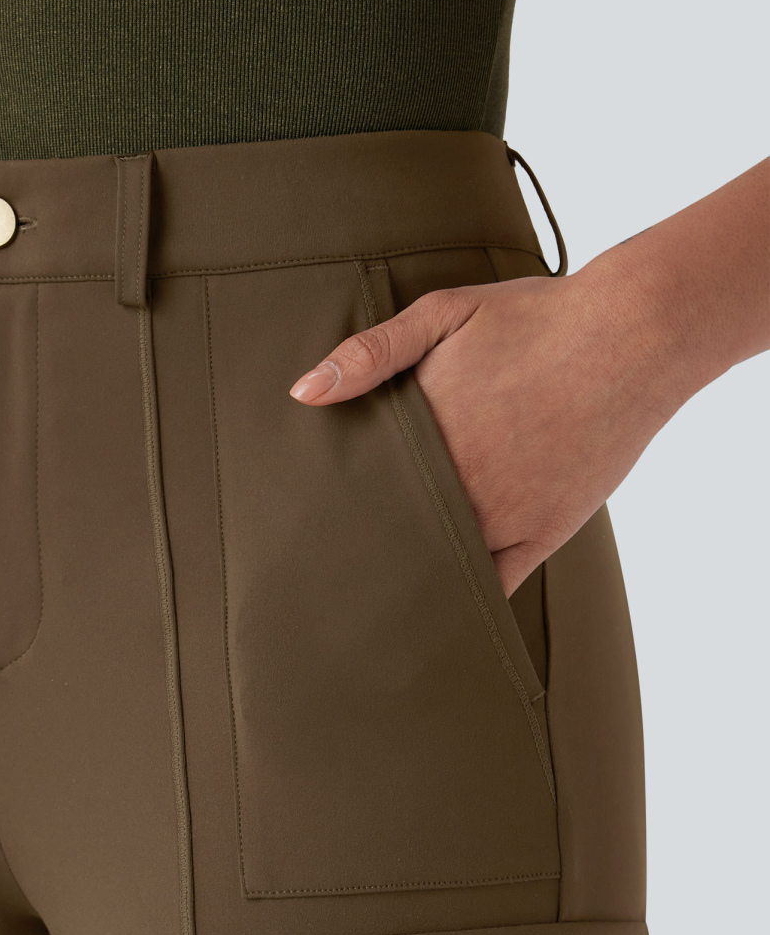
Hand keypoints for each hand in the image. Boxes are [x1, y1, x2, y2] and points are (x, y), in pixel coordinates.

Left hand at [288, 269, 662, 596]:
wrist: (635, 332)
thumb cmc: (539, 317)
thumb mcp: (445, 313)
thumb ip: (371, 353)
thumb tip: (303, 392)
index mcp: (422, 436)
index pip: (356, 492)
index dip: (328, 512)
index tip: (299, 532)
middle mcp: (455, 484)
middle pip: (389, 535)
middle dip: (357, 554)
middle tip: (318, 581)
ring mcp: (499, 515)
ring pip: (433, 566)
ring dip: (402, 583)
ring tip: (360, 614)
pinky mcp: (541, 533)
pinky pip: (492, 587)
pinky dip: (462, 604)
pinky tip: (433, 621)